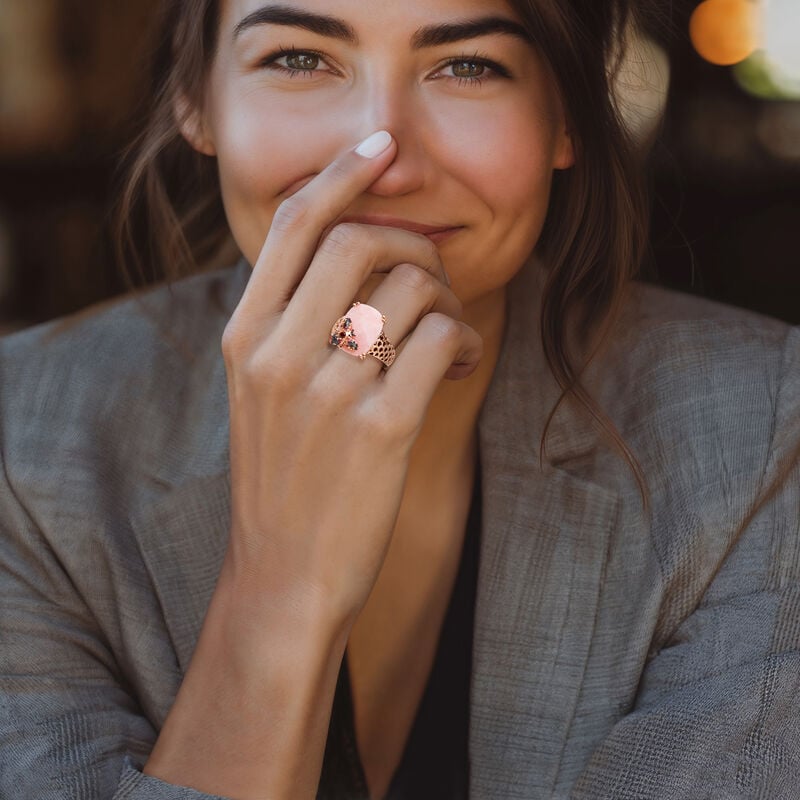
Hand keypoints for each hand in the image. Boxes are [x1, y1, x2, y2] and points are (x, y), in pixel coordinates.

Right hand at [220, 130, 482, 628]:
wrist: (283, 575)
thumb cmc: (283, 478)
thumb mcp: (258, 393)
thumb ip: (288, 322)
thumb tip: (353, 253)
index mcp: (243, 337)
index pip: (295, 226)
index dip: (343, 174)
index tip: (382, 149)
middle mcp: (277, 355)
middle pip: (363, 241)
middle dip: (414, 247)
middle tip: (432, 283)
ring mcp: (328, 392)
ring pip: (412, 288)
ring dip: (447, 303)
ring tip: (447, 339)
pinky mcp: (380, 429)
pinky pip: (438, 342)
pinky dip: (461, 342)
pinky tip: (455, 366)